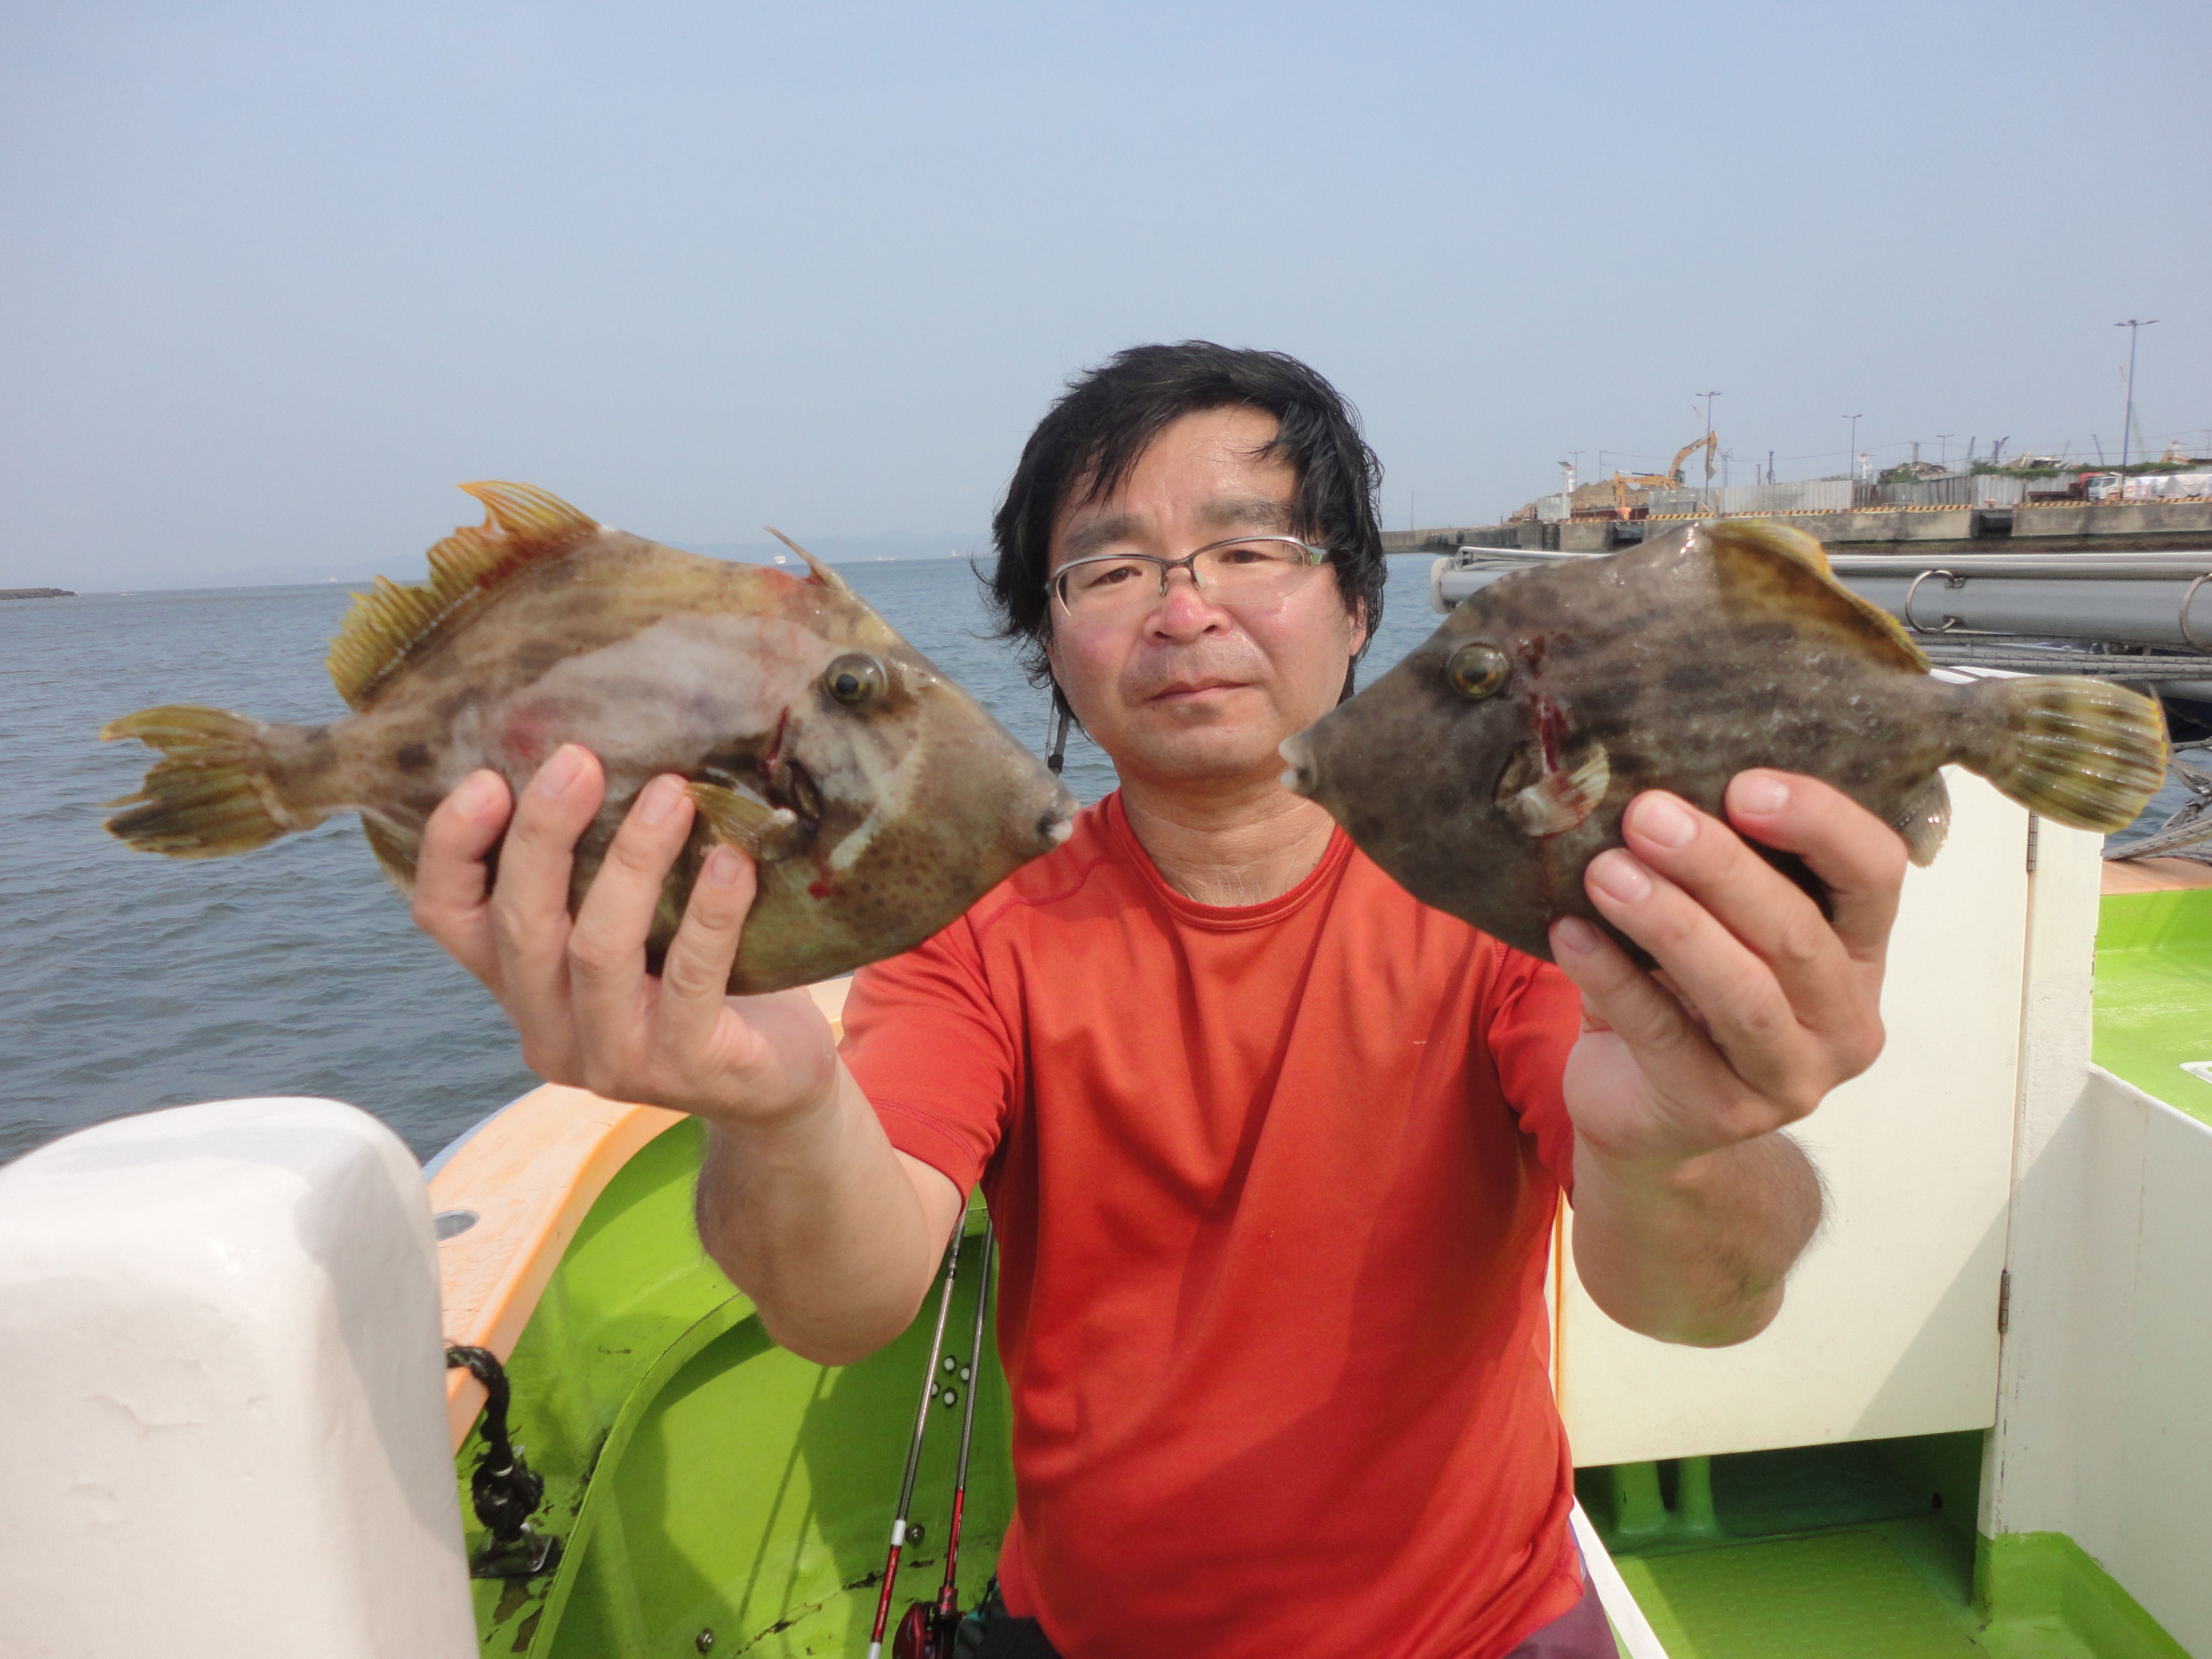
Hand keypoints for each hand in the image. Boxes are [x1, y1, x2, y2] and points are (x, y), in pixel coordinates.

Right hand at [409, 744, 839, 1128]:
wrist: (774, 1084)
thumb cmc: (699, 984)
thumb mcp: (633, 930)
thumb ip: (596, 874)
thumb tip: (599, 755)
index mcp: (519, 986)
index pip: (446, 919)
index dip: (450, 849)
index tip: (485, 777)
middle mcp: (549, 1031)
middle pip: (520, 927)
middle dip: (543, 836)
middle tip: (580, 760)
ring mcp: (613, 1060)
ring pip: (596, 951)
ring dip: (631, 863)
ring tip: (672, 795)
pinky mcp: (685, 1068)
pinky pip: (690, 980)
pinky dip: (710, 914)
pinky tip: (731, 861)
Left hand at [1547, 770, 1904, 1171]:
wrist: (1650, 1120)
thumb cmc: (1685, 997)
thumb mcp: (1718, 929)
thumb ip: (1713, 870)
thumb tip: (1651, 784)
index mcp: (1860, 953)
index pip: (1876, 873)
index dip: (1820, 823)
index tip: (1742, 785)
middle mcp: (1845, 1021)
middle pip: (1796, 933)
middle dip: (1719, 867)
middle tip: (1647, 815)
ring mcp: (1789, 1078)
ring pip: (1741, 992)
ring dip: (1668, 922)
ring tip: (1604, 871)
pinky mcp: (1718, 1113)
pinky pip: (1662, 1035)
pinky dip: (1611, 978)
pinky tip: (1569, 933)